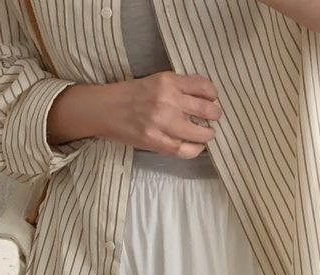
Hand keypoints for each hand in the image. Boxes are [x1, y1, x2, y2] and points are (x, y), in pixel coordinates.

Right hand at [92, 71, 221, 157]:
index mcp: (168, 81)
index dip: (213, 96)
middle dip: (215, 116)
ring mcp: (162, 121)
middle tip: (214, 119)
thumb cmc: (130, 96)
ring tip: (207, 134)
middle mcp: (167, 99)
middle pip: (206, 110)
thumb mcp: (155, 81)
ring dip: (208, 135)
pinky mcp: (155, 140)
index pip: (203, 87)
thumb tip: (203, 99)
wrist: (104, 109)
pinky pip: (184, 149)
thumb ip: (177, 87)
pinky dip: (195, 149)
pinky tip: (196, 147)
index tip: (213, 100)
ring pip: (199, 132)